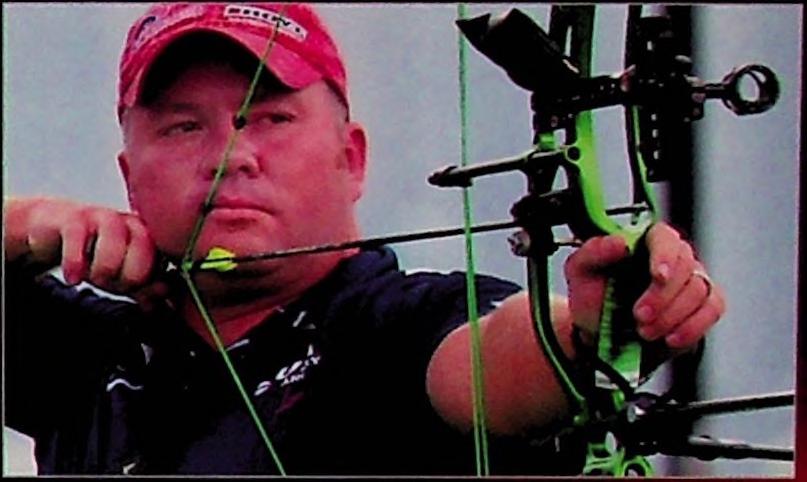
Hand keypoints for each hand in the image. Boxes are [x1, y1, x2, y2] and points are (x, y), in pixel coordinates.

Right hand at [4, 197, 168, 309]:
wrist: (52, 230)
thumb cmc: (94, 253)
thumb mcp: (121, 276)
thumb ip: (145, 287)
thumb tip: (164, 293)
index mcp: (150, 237)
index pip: (163, 263)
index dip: (149, 285)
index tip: (133, 292)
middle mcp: (132, 223)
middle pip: (145, 253)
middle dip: (128, 279)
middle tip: (111, 285)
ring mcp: (104, 217)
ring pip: (115, 246)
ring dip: (104, 271)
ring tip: (93, 279)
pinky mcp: (74, 218)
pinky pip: (78, 239)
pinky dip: (75, 264)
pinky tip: (73, 278)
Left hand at [564, 222, 724, 351]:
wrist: (600, 333)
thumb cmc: (592, 296)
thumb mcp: (580, 271)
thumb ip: (594, 252)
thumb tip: (620, 242)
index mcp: (644, 241)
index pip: (664, 238)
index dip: (664, 256)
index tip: (657, 276)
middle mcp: (673, 257)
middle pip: (686, 267)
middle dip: (663, 296)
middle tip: (638, 316)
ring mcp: (691, 280)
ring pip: (699, 290)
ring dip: (672, 316)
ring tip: (644, 332)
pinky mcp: (703, 306)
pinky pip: (712, 310)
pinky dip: (692, 327)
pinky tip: (670, 338)